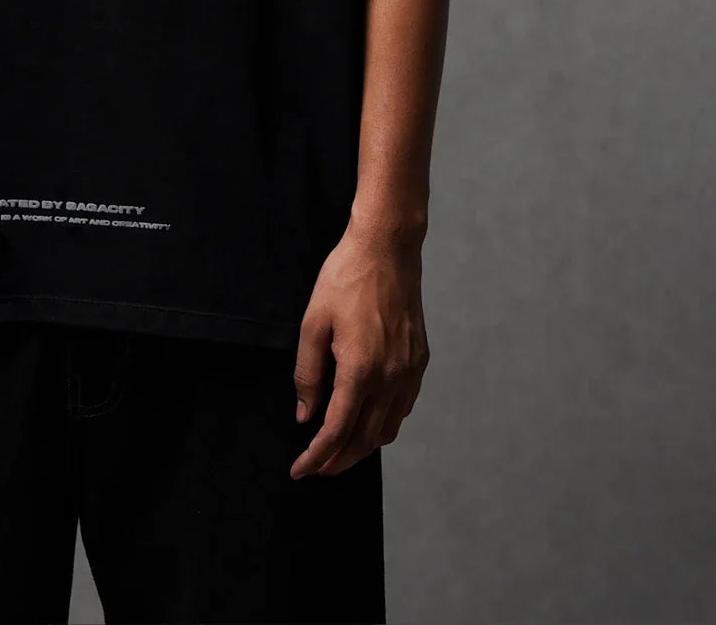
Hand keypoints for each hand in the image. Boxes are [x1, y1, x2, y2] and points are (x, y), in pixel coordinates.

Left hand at [290, 222, 428, 477]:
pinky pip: (403, 407)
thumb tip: (305, 415)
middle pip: (365, 439)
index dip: (316, 456)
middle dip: (339, 460)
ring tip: (340, 450)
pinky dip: (384, 424)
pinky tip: (369, 420)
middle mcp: (390, 377)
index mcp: (360, 369)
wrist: (387, 248)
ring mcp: (409, 371)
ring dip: (363, 447)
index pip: (336, 430)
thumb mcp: (313, 322)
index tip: (300, 471)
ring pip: (388, 428)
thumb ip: (308, 373)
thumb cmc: (345, 279)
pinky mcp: (420, 361)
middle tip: (317, 469)